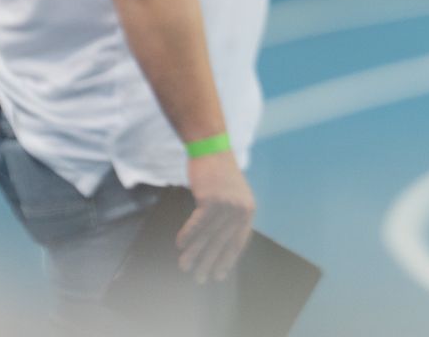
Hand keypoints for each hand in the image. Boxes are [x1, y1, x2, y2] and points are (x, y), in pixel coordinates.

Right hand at [179, 150, 256, 282]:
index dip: (228, 260)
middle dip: (209, 262)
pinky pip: (197, 223)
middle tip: (200, 279)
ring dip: (194, 253)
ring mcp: (226, 204)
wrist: (212, 147)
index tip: (220, 275)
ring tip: (184, 267)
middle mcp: (240, 209)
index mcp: (248, 210)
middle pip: (222, 242)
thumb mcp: (234, 194)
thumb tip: (219, 242)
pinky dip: (187, 236)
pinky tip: (180, 246)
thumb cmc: (219, 172)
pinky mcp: (211, 198)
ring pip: (207, 235)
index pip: (239, 241)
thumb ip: (231, 215)